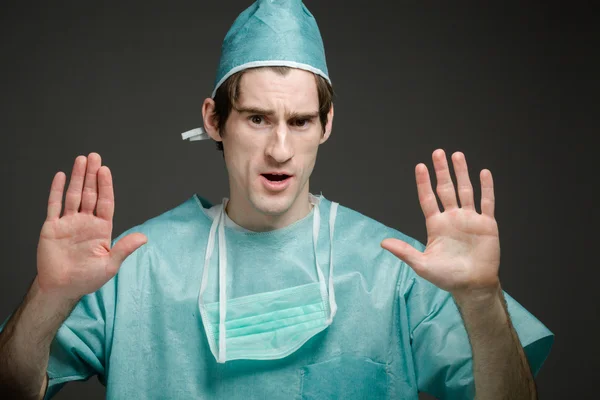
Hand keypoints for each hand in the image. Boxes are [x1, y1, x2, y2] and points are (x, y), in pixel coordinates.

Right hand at [36, 153, 146, 301]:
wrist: (61, 288)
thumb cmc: (87, 278)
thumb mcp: (110, 264)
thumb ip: (124, 248)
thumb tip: (144, 238)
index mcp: (101, 228)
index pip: (105, 202)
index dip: (105, 186)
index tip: (105, 170)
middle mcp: (86, 222)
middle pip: (90, 194)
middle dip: (92, 175)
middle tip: (94, 156)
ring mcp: (69, 223)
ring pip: (74, 195)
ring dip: (77, 178)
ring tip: (81, 160)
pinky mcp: (52, 227)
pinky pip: (54, 205)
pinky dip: (56, 190)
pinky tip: (61, 176)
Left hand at [381, 149, 499, 296]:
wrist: (472, 286)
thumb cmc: (447, 277)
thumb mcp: (422, 265)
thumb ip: (404, 251)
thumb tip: (383, 243)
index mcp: (436, 225)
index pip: (427, 199)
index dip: (423, 183)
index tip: (419, 167)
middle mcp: (452, 218)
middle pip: (445, 189)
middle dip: (441, 171)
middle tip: (438, 152)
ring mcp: (469, 219)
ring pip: (465, 190)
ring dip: (461, 173)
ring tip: (457, 155)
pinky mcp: (486, 224)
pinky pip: (486, 202)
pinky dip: (486, 188)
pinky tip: (483, 173)